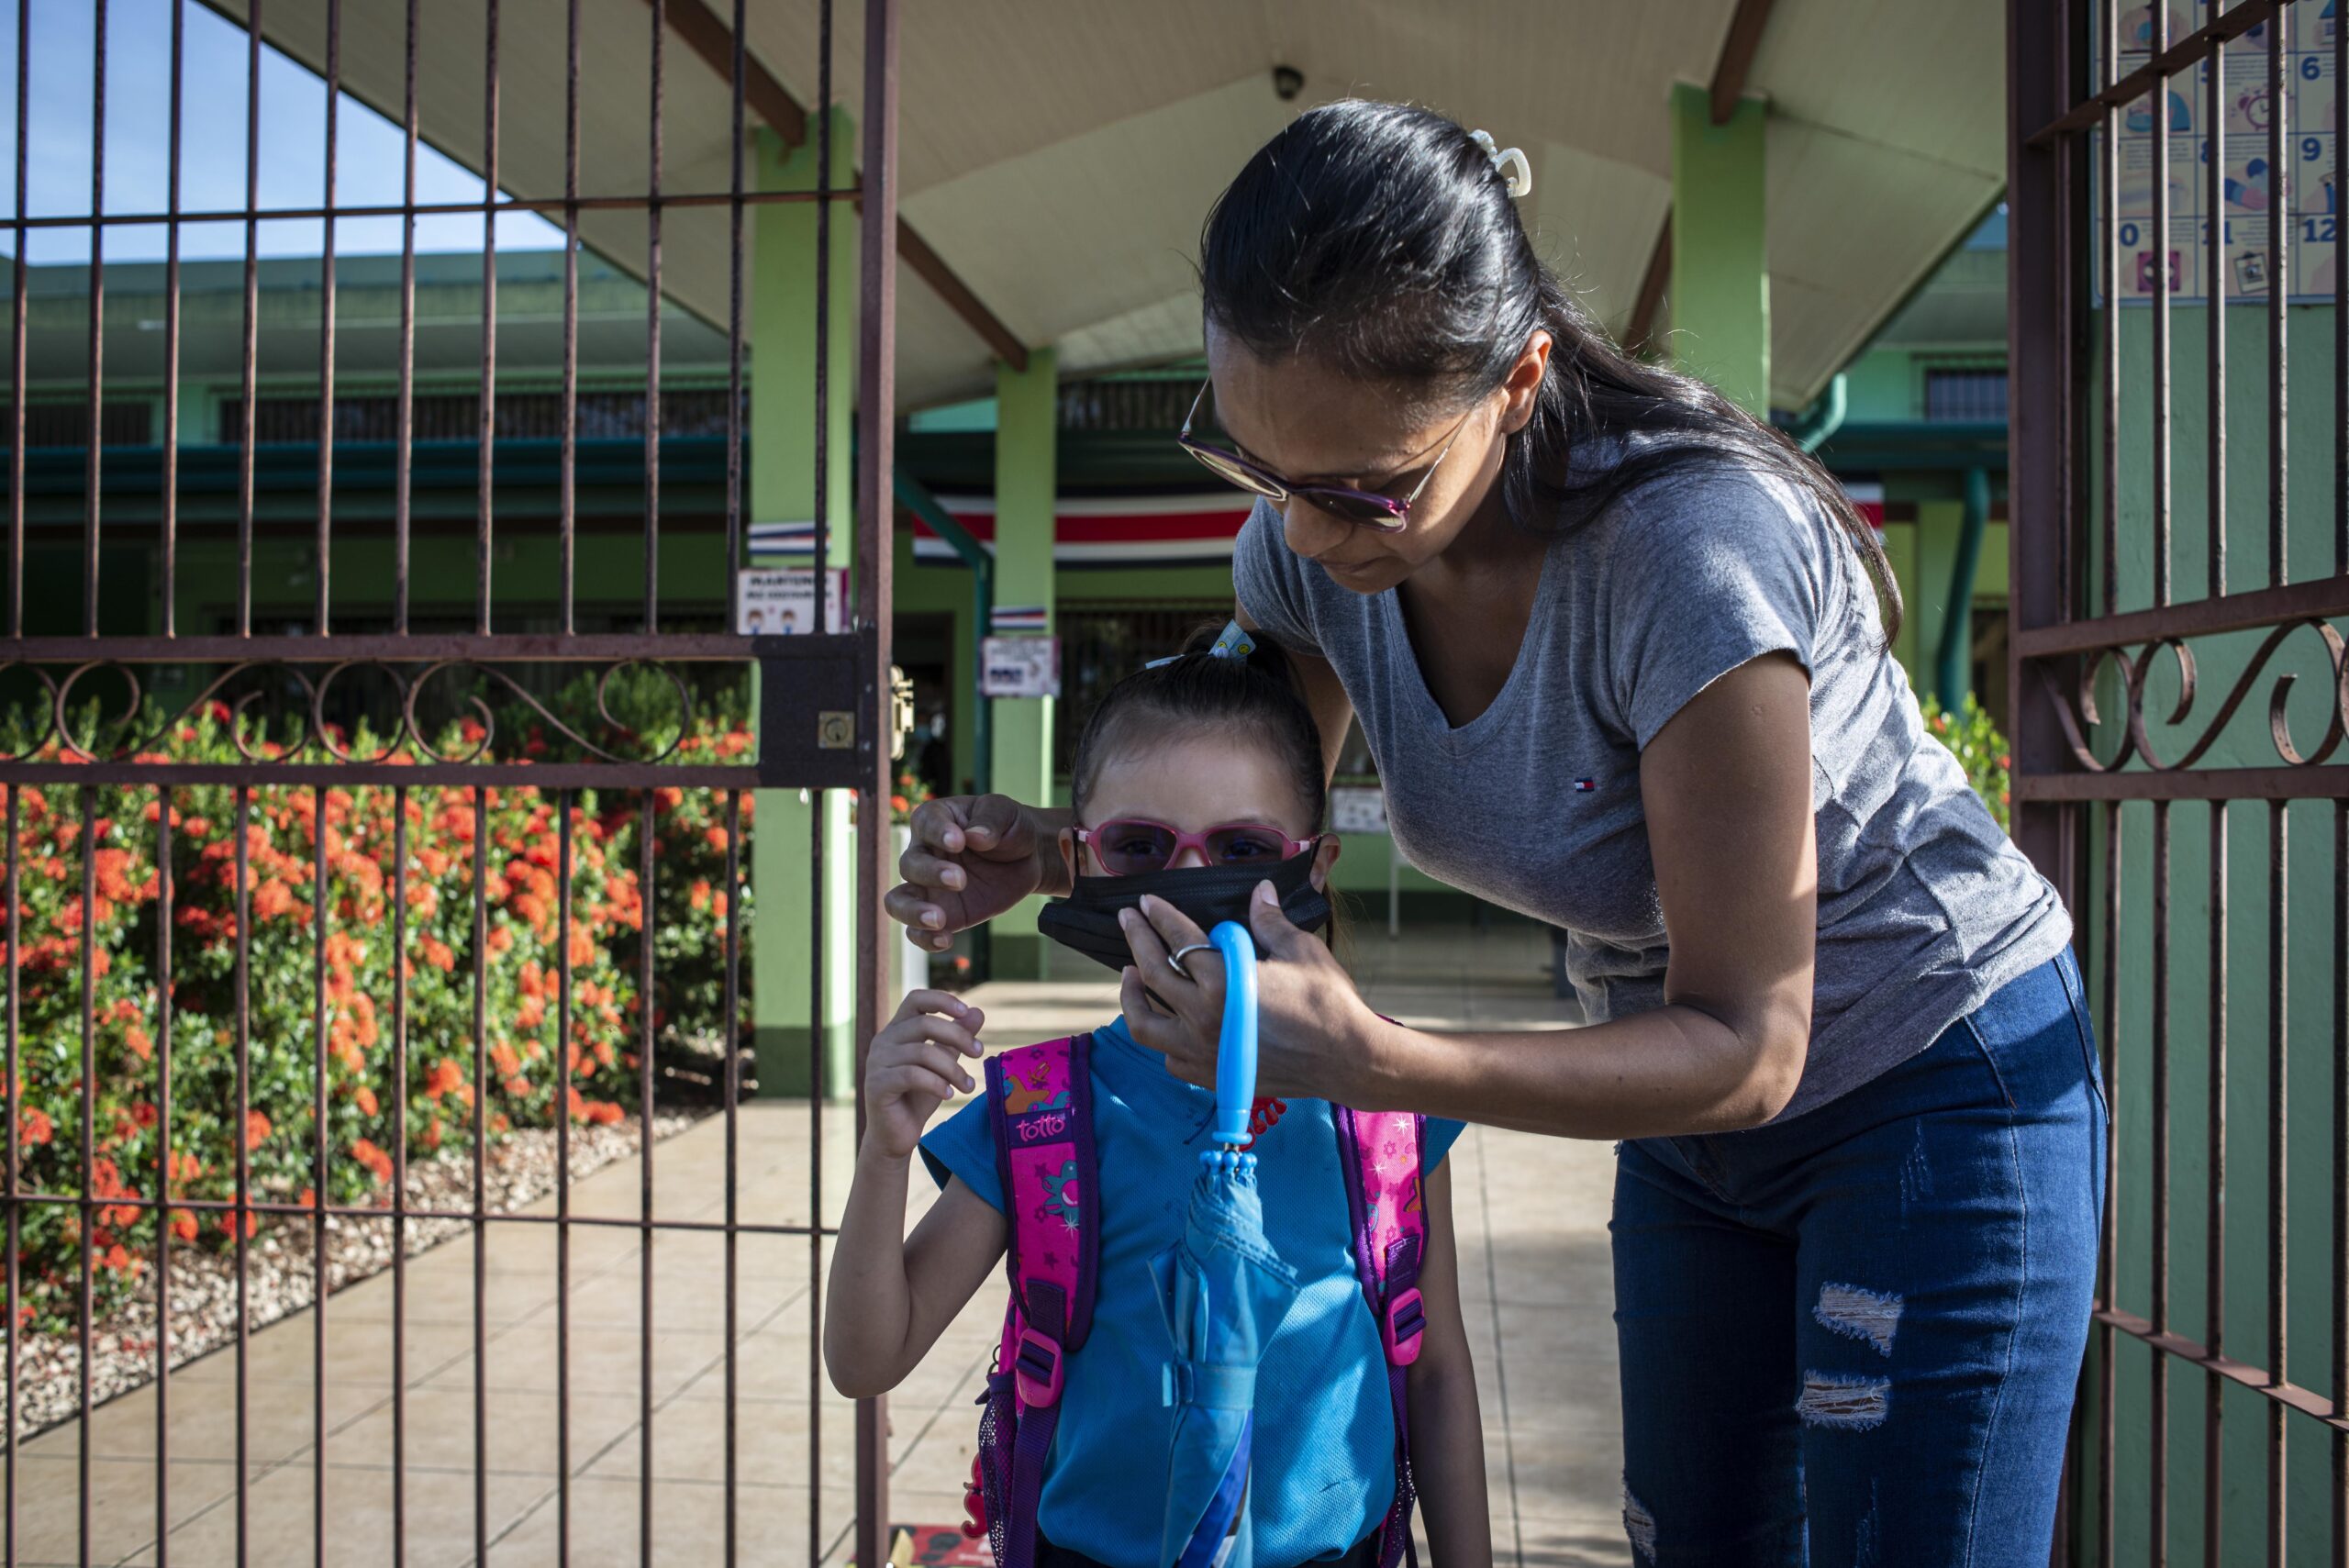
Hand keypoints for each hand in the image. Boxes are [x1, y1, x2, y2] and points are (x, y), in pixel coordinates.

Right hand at [865, 989, 985, 1159]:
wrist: (897, 1135)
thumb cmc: (918, 1097)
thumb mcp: (943, 1064)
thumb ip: (956, 1039)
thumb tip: (978, 1012)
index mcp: (897, 1030)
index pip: (916, 999)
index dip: (941, 1000)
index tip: (965, 1012)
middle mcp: (883, 1041)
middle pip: (924, 1023)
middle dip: (958, 1037)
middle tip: (979, 1054)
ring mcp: (876, 1062)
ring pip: (922, 1052)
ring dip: (952, 1069)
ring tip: (968, 1086)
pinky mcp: (877, 1085)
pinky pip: (912, 1075)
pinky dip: (936, 1083)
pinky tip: (949, 1094)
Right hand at [885, 796, 1057, 952]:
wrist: (1027, 859)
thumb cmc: (1010, 827)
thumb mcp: (1006, 813)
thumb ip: (990, 821)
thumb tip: (974, 836)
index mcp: (935, 820)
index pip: (925, 824)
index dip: (938, 833)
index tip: (959, 841)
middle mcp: (923, 853)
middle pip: (909, 865)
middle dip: (931, 873)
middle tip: (960, 880)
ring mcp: (928, 887)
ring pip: (898, 902)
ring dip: (913, 912)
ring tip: (938, 920)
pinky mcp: (941, 914)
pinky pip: (918, 932)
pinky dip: (925, 939)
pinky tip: (945, 940)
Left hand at [1115, 883, 1377, 1102]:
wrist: (1348, 1060)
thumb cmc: (1328, 1003)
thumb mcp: (1301, 951)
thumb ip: (1270, 921)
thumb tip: (1260, 891)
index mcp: (1223, 982)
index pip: (1179, 940)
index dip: (1160, 916)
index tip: (1146, 901)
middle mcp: (1203, 1018)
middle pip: (1152, 973)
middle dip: (1137, 939)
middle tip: (1128, 919)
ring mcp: (1202, 1052)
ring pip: (1144, 1023)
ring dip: (1130, 994)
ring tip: (1130, 973)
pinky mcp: (1211, 1076)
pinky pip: (1169, 1057)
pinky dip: (1162, 1037)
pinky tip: (1167, 1020)